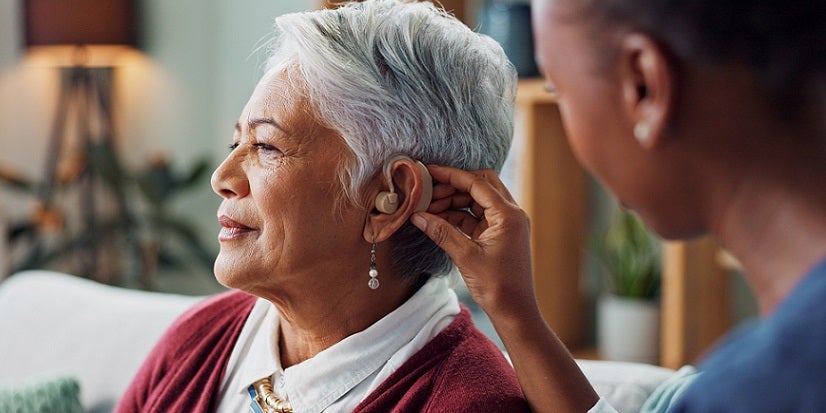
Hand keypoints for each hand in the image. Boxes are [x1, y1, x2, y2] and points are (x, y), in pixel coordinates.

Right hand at [410, 165, 536, 316]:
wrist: (514, 311)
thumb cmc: (497, 286)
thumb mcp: (465, 256)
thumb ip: (441, 232)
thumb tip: (417, 215)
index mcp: (508, 214)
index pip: (477, 183)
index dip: (451, 175)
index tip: (429, 171)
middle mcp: (510, 214)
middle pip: (480, 185)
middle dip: (452, 186)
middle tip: (427, 192)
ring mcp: (505, 224)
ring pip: (476, 201)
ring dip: (453, 201)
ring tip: (428, 208)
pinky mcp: (498, 235)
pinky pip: (476, 217)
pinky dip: (457, 216)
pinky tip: (437, 220)